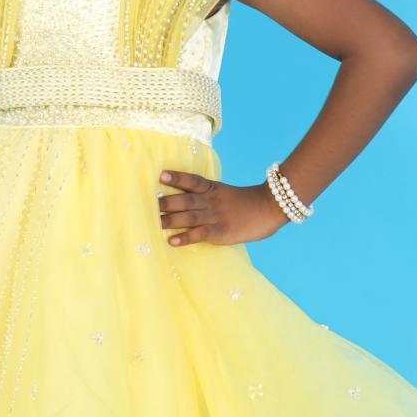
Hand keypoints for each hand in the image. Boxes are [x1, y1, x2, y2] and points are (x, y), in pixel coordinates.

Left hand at [157, 168, 288, 245]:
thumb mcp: (223, 193)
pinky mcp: (220, 232)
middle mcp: (211, 201)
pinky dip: (184, 237)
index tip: (161, 175)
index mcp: (212, 189)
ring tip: (153, 223)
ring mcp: (215, 216)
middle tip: (148, 204)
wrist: (268, 208)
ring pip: (188, 217)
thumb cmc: (244, 202)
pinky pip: (199, 234)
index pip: (192, 181)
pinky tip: (171, 240)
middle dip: (166, 203)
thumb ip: (206, 195)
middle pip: (185, 200)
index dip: (177, 178)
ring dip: (169, 220)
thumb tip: (182, 200)